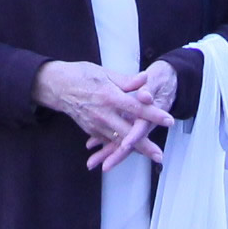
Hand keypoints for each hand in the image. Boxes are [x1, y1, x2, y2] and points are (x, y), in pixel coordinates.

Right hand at [36, 59, 175, 170]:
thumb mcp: (105, 73)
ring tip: (151, 156)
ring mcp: (96, 124)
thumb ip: (127, 81)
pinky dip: (120, 147)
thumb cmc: (83, 75)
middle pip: (128, 133)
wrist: (58, 86)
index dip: (153, 114)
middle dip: (145, 145)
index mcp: (110, 96)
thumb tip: (145, 79)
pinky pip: (108, 140)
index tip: (169, 120)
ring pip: (119, 141)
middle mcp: (104, 114)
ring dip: (135, 149)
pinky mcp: (91, 130)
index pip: (136, 108)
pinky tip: (133, 151)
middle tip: (160, 155)